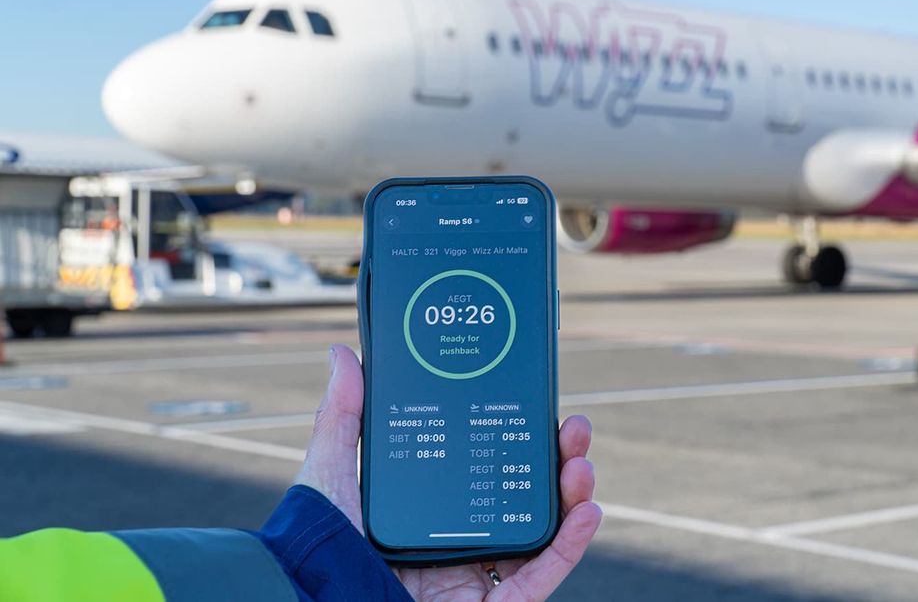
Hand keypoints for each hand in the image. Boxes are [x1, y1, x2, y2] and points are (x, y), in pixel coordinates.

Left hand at [296, 344, 601, 600]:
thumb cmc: (317, 546)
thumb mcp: (332, 471)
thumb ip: (342, 416)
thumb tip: (342, 353)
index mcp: (429, 506)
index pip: (485, 464)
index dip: (516, 434)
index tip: (535, 401)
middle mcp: (456, 537)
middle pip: (521, 494)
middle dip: (556, 460)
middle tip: (572, 428)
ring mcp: (476, 574)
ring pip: (540, 534)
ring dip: (571, 497)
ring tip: (581, 465)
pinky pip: (540, 580)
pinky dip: (568, 548)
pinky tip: (586, 513)